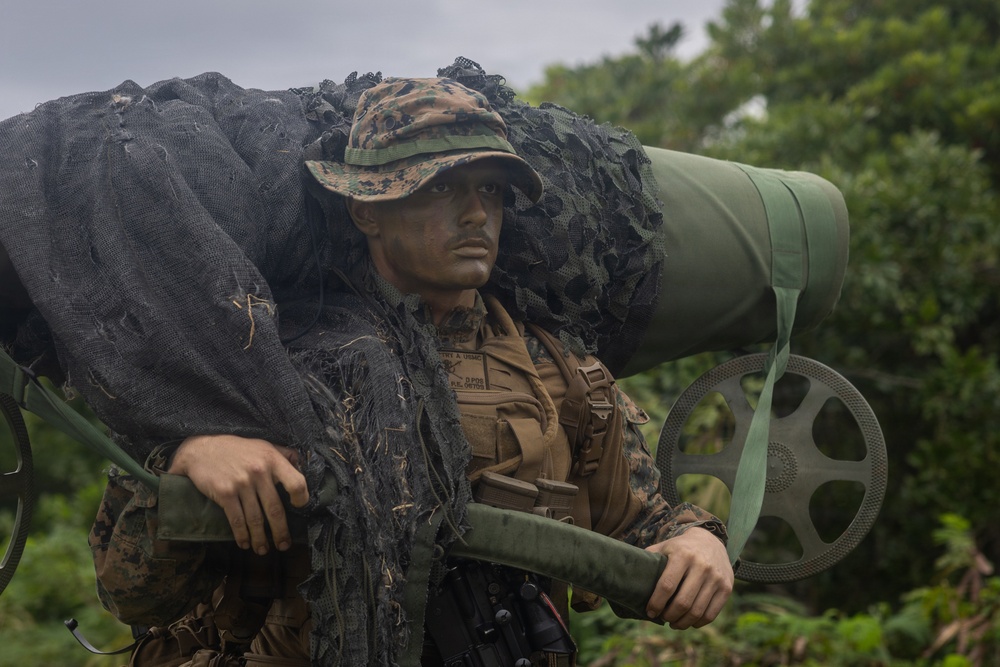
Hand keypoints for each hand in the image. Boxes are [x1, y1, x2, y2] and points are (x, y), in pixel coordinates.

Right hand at [168, 434, 308, 554]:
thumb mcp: (263, 445)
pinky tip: (244, 543)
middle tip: (284, 545)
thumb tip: (301, 465)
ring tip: (263, 550)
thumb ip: (283, 454)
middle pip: (275, 509)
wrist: (202, 450)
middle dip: (281, 532)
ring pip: (256, 519)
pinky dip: (242, 535)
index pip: (296, 482)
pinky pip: (237, 520)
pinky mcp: (225, 493)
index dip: (302, 498)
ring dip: (260, 539)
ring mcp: (242, 483)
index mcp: (273, 459)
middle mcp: (259, 472)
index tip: (299, 508)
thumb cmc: (237, 449)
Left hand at [644, 526, 733, 628]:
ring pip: (697, 611)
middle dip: (669, 616)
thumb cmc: (680, 548)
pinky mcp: (727, 587)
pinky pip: (711, 614)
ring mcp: (716, 577)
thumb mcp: (664, 547)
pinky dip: (698, 623)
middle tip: (662, 618)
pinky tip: (689, 622)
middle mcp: (701, 565)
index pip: (666, 585)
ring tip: (674, 623)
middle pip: (682, 602)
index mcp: (682, 555)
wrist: (711, 541)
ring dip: (682, 623)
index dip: (656, 603)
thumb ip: (648, 559)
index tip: (650, 612)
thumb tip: (625, 574)